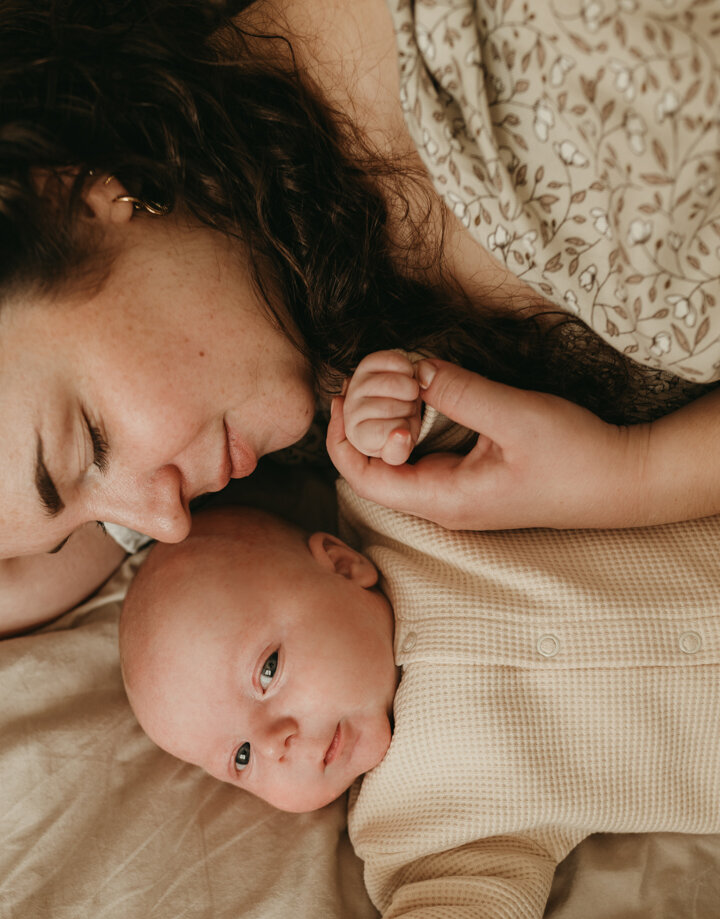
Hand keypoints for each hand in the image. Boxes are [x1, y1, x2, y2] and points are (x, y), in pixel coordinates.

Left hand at [328, 358, 647, 530]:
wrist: (621, 481)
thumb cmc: (575, 456)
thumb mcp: (512, 415)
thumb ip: (457, 392)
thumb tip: (410, 369)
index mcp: (445, 500)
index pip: (364, 478)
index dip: (340, 438)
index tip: (340, 394)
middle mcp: (443, 505)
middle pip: (374, 470)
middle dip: (361, 424)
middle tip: (365, 377)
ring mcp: (458, 495)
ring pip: (400, 461)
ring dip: (389, 421)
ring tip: (390, 380)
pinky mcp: (472, 481)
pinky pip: (427, 454)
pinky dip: (416, 423)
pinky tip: (422, 395)